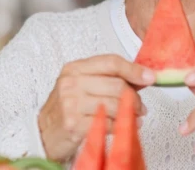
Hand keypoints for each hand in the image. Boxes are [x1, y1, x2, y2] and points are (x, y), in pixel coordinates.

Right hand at [38, 54, 155, 161]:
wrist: (44, 133)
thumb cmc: (69, 108)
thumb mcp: (84, 85)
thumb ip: (109, 78)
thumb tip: (143, 76)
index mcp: (75, 68)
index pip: (111, 62)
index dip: (134, 69)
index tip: (150, 77)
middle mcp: (71, 83)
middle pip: (117, 84)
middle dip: (134, 97)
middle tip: (140, 106)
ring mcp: (71, 103)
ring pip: (115, 104)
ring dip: (131, 113)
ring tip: (135, 117)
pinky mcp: (74, 124)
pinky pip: (108, 123)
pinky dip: (121, 126)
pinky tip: (125, 126)